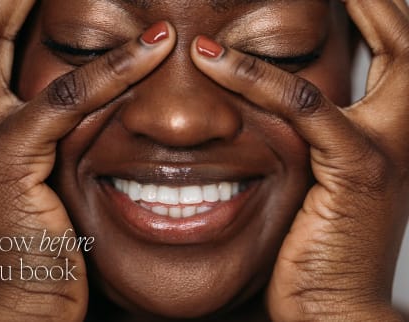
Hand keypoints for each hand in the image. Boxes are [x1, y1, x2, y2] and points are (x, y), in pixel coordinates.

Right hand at [0, 1, 174, 319]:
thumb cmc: (33, 255)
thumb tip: (87, 128)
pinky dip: (114, 73)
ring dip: (84, 25)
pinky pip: (68, 103)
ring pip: (32, 60)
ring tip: (140, 15)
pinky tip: (152, 52)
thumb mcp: (34, 192)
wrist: (13, 307)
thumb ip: (50, 152)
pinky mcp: (7, 162)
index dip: (9, 16)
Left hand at [190, 0, 408, 320]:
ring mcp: (390, 148)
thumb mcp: (325, 179)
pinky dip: (256, 80)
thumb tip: (281, 103)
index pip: (399, 51)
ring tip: (267, 10)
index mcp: (397, 130)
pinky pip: (303, 109)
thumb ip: (316, 136)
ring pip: (353, 62)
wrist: (337, 304)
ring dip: (315, 28)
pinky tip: (214, 60)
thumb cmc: (322, 245)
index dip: (378, 14)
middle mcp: (407, 131)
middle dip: (376, 3)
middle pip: (404, 40)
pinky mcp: (358, 171)